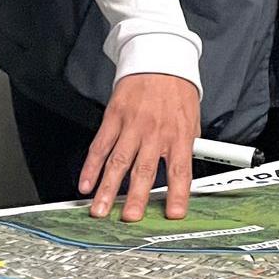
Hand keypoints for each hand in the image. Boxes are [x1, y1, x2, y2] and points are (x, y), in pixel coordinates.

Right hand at [80, 73, 199, 221]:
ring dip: (107, 189)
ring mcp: (132, 126)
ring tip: (100, 210)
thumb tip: (184, 174)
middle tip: (129, 218)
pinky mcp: (113, 118)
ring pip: (118, 162)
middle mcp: (155, 132)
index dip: (178, 194)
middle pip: (144, 170)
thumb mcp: (192, 120)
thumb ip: (187, 147)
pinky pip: (100, 146)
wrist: (159, 60)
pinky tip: (85, 183)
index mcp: (178, 134)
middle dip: (136, 197)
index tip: (174, 214)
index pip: (180, 171)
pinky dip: (90, 167)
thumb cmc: (177, 91)